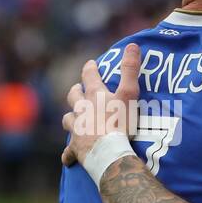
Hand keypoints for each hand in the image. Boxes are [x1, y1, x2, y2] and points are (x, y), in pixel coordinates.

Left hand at [61, 43, 141, 166]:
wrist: (109, 152)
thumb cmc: (120, 122)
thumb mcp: (129, 94)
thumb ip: (130, 70)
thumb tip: (133, 45)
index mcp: (94, 96)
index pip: (89, 76)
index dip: (90, 68)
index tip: (91, 63)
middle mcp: (81, 111)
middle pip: (73, 97)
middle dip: (75, 91)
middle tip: (77, 89)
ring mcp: (77, 130)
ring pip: (68, 120)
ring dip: (71, 117)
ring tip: (73, 118)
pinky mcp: (75, 149)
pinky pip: (69, 152)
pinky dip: (69, 153)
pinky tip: (68, 157)